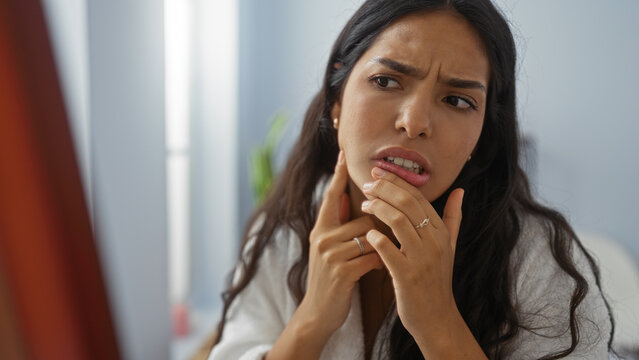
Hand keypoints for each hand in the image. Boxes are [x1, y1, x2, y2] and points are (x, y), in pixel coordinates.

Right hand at [297, 150, 382, 337]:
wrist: (319, 313)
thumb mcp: (328, 248)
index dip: (337, 175)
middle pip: (363, 217)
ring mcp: (331, 255)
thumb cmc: (330, 278)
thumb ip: (338, 224)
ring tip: (383, 258)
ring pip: (370, 237)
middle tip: (387, 235)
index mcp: (320, 229)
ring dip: (383, 247)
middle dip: (379, 227)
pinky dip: (381, 263)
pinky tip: (381, 270)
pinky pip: (373, 257)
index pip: (331, 196)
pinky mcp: (342, 272)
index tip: (343, 154)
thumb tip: (348, 199)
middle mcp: (322, 238)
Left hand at [360, 167, 463, 342]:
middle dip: (384, 189)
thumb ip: (452, 218)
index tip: (378, 173)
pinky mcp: (407, 277)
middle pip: (407, 203)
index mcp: (441, 233)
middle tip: (366, 183)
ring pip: (398, 221)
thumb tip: (460, 191)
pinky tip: (368, 233)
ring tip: (364, 204)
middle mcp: (434, 242)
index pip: (418, 197)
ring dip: (378, 208)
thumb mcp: (449, 248)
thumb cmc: (437, 280)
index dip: (396, 181)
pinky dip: (376, 238)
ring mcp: (422, 259)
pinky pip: (389, 250)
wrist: (437, 319)